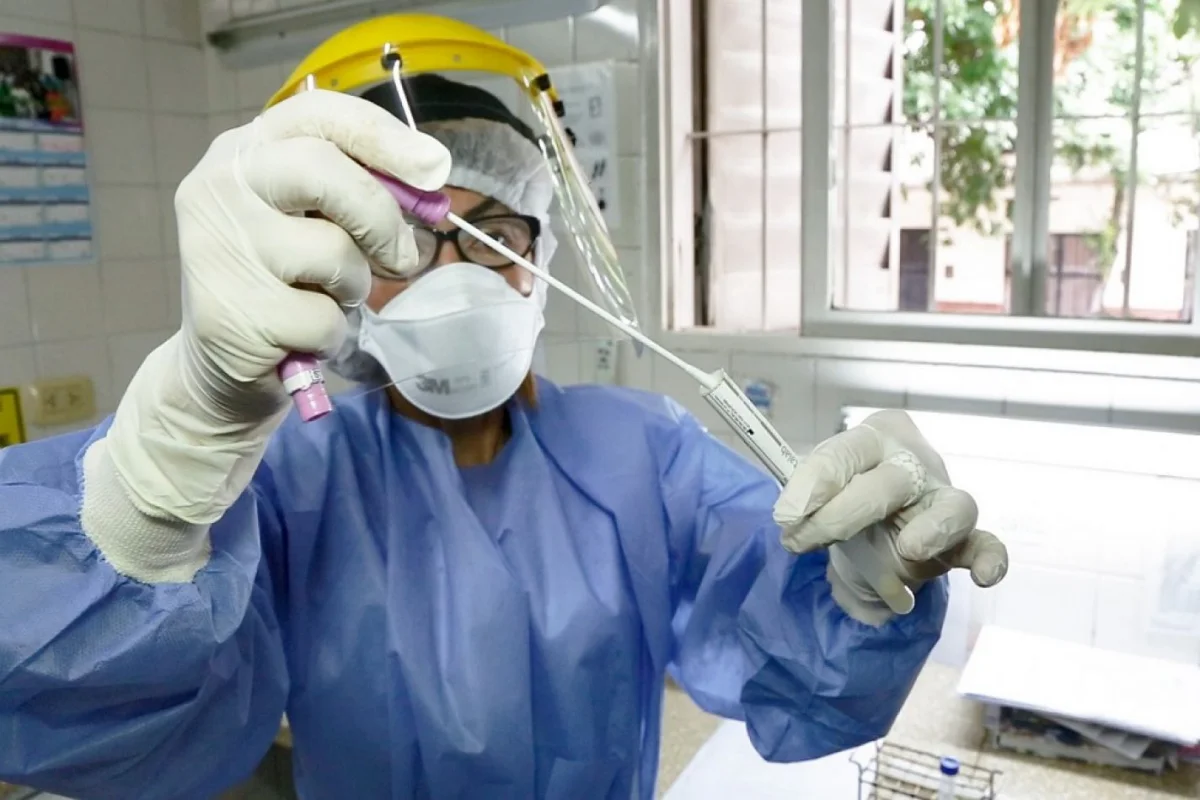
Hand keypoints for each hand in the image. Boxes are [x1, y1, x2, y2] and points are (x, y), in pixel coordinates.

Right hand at [105, 90, 451, 524]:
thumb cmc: (282, 283)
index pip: (316, 113)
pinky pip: (326, 318)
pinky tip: (303, 337)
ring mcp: (220, 249)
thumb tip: (431, 180)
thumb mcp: (314, 222)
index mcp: (244, 151)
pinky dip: (335, 335)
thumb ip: (358, 192)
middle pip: (323, 172)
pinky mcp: (234, 313)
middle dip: (381, 218)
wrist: (219, 368)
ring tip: (324, 298)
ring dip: (354, 286)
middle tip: (401, 256)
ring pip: (334, 253)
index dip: (382, 136)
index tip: (435, 167)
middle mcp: (221, 186)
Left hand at [772, 409, 1007, 624]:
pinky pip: (986, 544)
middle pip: (892, 480)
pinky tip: (985, 576)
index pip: (847, 450)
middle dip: (843, 515)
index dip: (816, 482)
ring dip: (933, 527)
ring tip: (911, 548)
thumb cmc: (843, 497)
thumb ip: (806, 497)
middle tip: (802, 541)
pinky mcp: (964, 538)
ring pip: (953, 505)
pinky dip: (993, 559)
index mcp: (875, 436)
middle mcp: (915, 460)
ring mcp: (944, 497)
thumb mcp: (815, 491)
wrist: (870, 533)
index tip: (786, 513)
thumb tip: (791, 514)